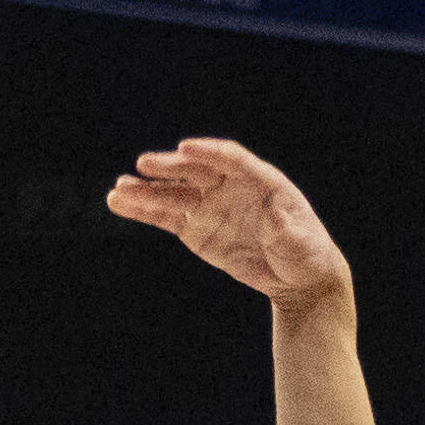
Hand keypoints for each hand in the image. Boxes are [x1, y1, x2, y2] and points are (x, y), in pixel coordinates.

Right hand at [105, 138, 350, 307]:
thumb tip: (276, 218)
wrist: (298, 276)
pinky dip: (144, 210)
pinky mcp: (196, 228)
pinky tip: (119, 203)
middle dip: (170, 167)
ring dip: (146, 191)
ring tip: (118, 190)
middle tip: (143, 165)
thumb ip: (286, 230)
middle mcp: (230, 187)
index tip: (185, 148)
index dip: (208, 152)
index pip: (230, 158)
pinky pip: (166, 216)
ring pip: (174, 193)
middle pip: (195, 170)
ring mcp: (210, 206)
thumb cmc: (306, 253)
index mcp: (260, 180)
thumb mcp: (302, 243)